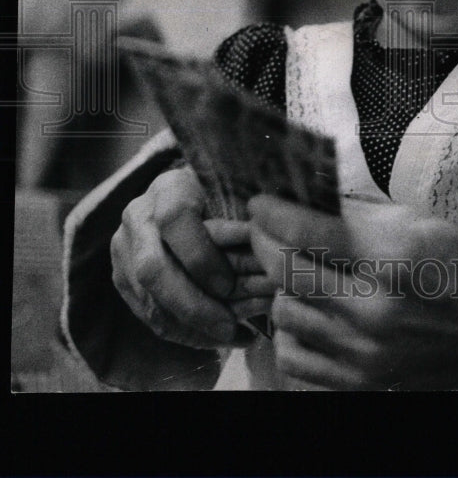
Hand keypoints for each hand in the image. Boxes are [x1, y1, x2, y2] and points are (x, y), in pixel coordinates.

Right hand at [110, 166, 271, 348]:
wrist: (181, 196)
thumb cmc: (222, 194)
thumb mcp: (236, 193)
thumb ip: (246, 218)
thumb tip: (268, 250)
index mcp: (169, 187)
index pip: (175, 219)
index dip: (201, 256)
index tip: (229, 284)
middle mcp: (139, 216)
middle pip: (152, 268)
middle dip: (192, 305)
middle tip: (228, 327)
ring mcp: (124, 248)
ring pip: (146, 297)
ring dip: (188, 326)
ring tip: (228, 337)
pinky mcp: (121, 275)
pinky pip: (146, 313)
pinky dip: (181, 331)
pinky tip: (213, 339)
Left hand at [247, 195, 457, 389]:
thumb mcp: (424, 224)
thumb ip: (363, 215)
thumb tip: (311, 198)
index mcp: (395, 259)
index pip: (308, 231)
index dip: (274, 212)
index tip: (261, 201)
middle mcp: (375, 310)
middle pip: (286, 272)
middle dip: (266, 242)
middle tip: (265, 228)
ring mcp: (365, 354)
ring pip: (284, 314)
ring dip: (283, 287)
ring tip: (298, 271)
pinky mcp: (359, 385)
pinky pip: (294, 357)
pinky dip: (291, 332)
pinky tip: (309, 312)